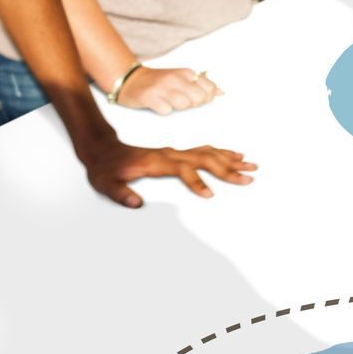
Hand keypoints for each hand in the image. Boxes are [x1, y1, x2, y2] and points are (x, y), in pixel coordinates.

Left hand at [76, 135, 256, 206]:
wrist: (102, 149)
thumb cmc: (105, 168)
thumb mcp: (105, 184)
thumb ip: (120, 194)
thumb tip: (136, 204)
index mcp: (157, 162)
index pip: (183, 170)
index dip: (197, 182)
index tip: (210, 194)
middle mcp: (170, 154)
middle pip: (204, 159)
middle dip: (228, 169)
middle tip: (248, 177)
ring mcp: (175, 151)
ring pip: (208, 152)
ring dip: (230, 159)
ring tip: (250, 164)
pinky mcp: (176, 152)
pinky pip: (204, 149)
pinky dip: (221, 152)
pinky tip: (233, 154)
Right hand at [116, 65, 220, 115]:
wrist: (131, 80)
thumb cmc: (160, 82)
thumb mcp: (181, 78)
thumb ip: (201, 84)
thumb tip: (222, 93)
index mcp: (186, 73)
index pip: (209, 88)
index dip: (206, 98)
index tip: (196, 100)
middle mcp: (175, 78)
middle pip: (198, 99)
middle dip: (193, 105)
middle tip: (181, 103)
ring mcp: (162, 87)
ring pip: (184, 105)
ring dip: (178, 109)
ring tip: (169, 103)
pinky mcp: (150, 97)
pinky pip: (166, 110)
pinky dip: (164, 111)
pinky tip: (158, 105)